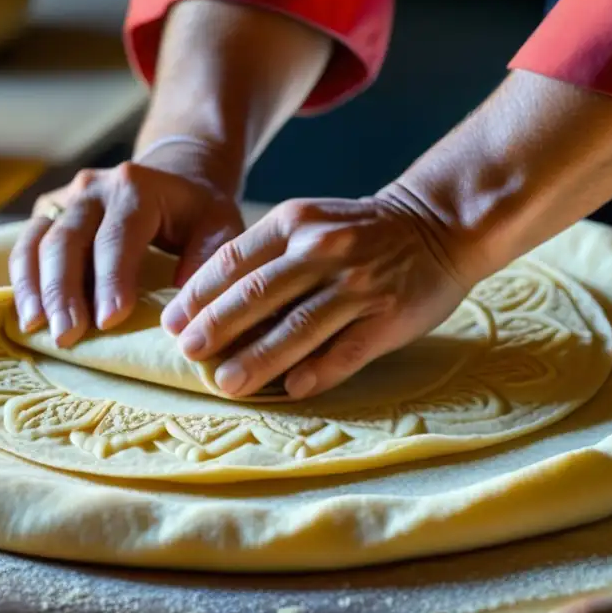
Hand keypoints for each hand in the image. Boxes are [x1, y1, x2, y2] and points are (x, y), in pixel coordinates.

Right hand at [9, 156, 244, 346]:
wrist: (173, 175)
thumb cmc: (198, 210)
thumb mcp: (219, 224)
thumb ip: (208, 257)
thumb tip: (181, 307)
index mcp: (136, 188)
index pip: (117, 237)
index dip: (111, 279)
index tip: (110, 321)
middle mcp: (94, 189)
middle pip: (68, 240)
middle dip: (64, 291)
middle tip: (67, 336)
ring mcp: (67, 199)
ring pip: (38, 241)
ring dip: (35, 288)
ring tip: (36, 329)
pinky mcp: (49, 212)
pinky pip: (26, 245)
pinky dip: (23, 280)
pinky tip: (26, 315)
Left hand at [159, 192, 466, 398]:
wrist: (438, 225)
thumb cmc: (360, 231)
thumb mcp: (309, 222)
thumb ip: (266, 256)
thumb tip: (211, 310)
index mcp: (296, 222)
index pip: (233, 260)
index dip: (198, 295)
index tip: (172, 323)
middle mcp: (324, 250)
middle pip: (258, 295)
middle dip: (217, 328)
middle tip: (189, 354)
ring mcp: (358, 284)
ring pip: (297, 326)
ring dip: (258, 358)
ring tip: (227, 382)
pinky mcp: (388, 316)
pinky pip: (347, 350)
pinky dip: (318, 371)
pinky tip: (292, 389)